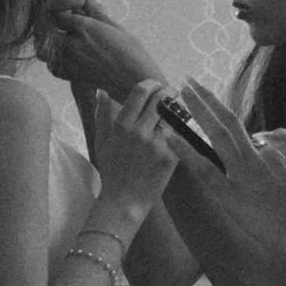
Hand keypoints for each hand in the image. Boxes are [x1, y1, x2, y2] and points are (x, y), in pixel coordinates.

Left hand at [42, 0, 164, 99]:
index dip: (57, 10)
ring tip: (58, 40)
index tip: (63, 11)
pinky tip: (65, 56)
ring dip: (47, 44)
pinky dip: (54, 60)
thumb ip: (95, 10)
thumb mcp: (114, 25)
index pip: (56, 13)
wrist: (135, 80)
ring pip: (43, 50)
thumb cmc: (130, 51)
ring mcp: (69, 61)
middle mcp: (72, 44)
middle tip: (54, 25)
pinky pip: (52, 66)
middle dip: (46, 27)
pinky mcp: (70, 76)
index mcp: (83, 27)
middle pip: (43, 32)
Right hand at [90, 79, 186, 226]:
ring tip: (179, 107)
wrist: (124, 201)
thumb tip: (101, 91)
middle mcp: (139, 132)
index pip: (140, 92)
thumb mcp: (101, 142)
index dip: (151, 84)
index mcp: (122, 126)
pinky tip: (184, 126)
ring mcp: (156, 145)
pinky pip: (181, 134)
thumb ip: (102, 115)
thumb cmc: (112, 171)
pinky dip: (184, 126)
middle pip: (161, 98)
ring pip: (175, 113)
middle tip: (171, 93)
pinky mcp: (170, 157)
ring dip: (179, 107)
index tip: (156, 86)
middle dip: (169, 91)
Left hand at [173, 84, 285, 274]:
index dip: (219, 111)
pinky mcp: (232, 198)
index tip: (205, 97)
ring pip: (215, 137)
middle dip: (204, 100)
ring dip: (196, 113)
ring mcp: (243, 177)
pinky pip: (203, 171)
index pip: (238, 128)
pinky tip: (169, 137)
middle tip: (186, 81)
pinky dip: (185, 153)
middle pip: (225, 123)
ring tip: (179, 93)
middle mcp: (254, 160)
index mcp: (268, 155)